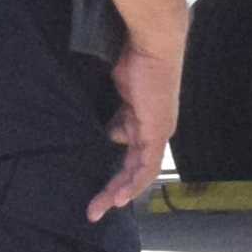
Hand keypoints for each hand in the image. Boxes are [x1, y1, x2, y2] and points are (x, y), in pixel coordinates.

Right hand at [89, 40, 178, 217]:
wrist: (152, 43)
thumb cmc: (132, 54)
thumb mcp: (115, 87)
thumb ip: (110, 109)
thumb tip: (100, 128)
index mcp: (142, 118)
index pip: (128, 152)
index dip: (114, 170)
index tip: (96, 184)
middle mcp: (152, 128)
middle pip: (133, 167)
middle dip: (112, 189)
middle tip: (93, 208)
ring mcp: (157, 131)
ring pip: (139, 172)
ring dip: (119, 191)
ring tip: (100, 207)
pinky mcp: (158, 131)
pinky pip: (147, 166)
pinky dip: (133, 183)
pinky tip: (119, 198)